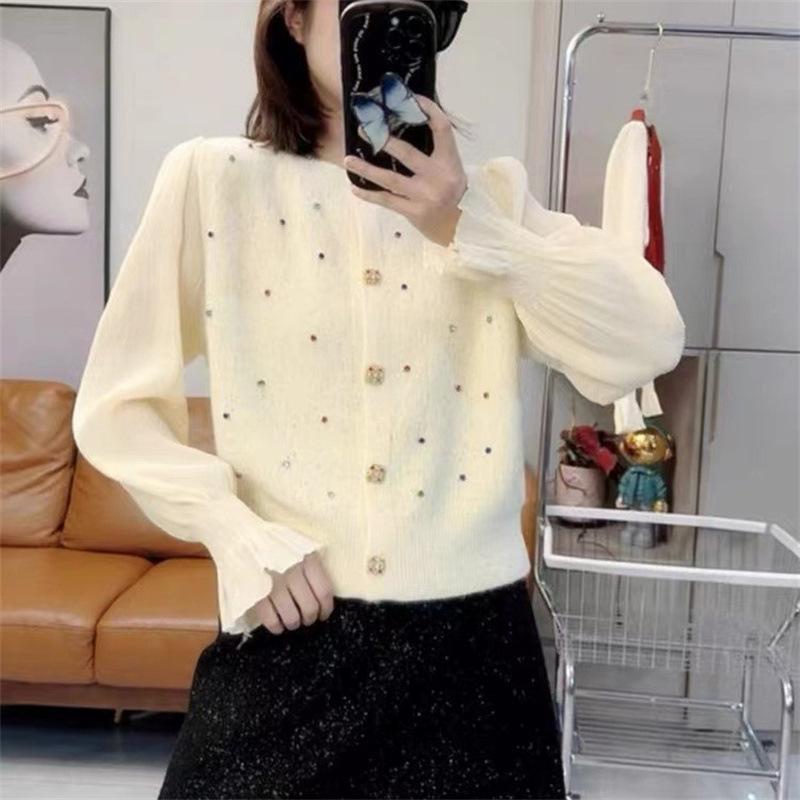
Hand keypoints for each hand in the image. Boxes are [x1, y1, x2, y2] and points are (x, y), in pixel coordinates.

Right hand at [253, 551, 334, 634]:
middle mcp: (292, 572)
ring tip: (292, 621)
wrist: (246, 537)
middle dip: (310, 617)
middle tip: (307, 618)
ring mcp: (273, 584)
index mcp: (307, 560)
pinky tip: (277, 625)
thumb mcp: (301, 548)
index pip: (324, 592)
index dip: (326, 608)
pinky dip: (276, 626)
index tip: (323, 613)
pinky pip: (270, 619)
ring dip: (293, 623)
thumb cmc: (278, 544)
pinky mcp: (256, 594)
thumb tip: (323, 593)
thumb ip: (312, 566)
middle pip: (309, 607)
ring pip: (291, 616)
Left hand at [344, 93, 466, 247]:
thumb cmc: (453, 194)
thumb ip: (435, 152)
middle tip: (363, 129)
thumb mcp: (452, 169)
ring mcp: (424, 196)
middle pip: (407, 153)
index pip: (441, 127)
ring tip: (348, 160)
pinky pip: (387, 201)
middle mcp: (437, 176)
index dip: (427, 109)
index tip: (409, 98)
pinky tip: (355, 189)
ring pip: (390, 179)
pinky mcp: (413, 212)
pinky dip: (370, 194)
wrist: (460, 227)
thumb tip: (407, 126)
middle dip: (383, 140)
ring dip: (367, 169)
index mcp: (449, 161)